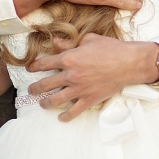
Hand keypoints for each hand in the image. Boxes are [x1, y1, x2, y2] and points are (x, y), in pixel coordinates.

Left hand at [26, 34, 158, 121]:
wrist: (128, 63)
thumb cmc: (110, 48)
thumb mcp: (88, 39)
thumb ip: (69, 42)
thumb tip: (55, 42)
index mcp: (69, 58)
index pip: (44, 64)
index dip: (34, 66)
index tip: (30, 69)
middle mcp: (71, 75)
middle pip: (45, 84)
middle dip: (35, 88)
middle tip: (31, 90)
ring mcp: (79, 89)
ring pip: (55, 100)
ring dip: (46, 103)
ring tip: (42, 104)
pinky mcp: (89, 99)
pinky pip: (74, 111)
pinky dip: (66, 116)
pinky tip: (61, 118)